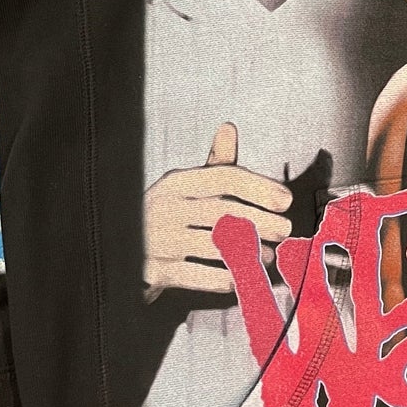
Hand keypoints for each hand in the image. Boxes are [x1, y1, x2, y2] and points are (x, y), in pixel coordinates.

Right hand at [143, 122, 292, 298]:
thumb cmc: (165, 217)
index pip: (225, 177)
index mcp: (177, 183)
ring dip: (249, 252)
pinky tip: (239, 278)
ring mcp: (157, 239)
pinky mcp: (153, 270)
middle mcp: (165, 207)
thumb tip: (228, 129)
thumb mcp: (186, 187)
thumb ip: (214, 165)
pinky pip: (195, 275)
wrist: (122, 252)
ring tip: (268, 256)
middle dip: (261, 221)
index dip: (260, 187)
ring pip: (213, 244)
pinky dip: (222, 278)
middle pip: (224, 211)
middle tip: (284, 230)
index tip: (285, 200)